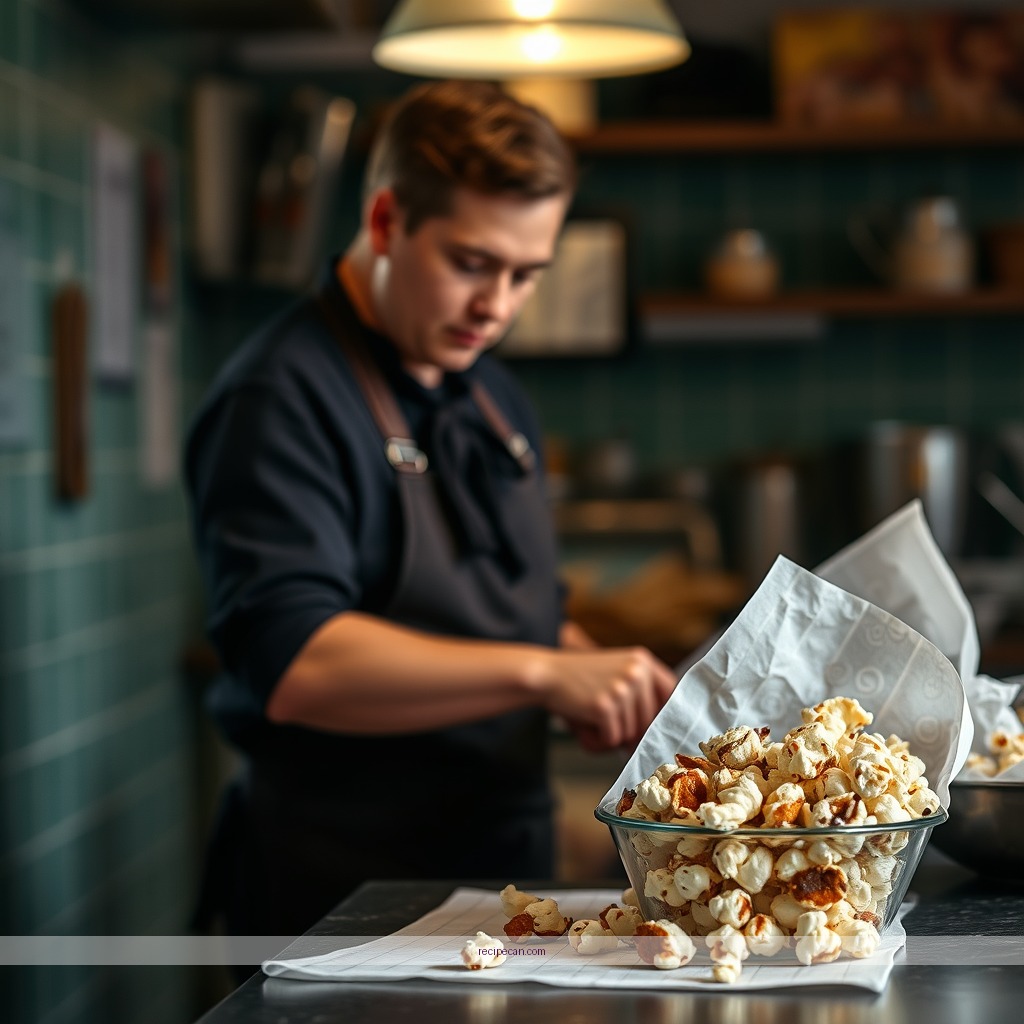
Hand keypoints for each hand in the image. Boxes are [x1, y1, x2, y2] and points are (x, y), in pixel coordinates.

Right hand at [535, 646, 677, 752]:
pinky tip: (586, 722)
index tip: (657, 727)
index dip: (665, 713)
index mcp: (642, 660)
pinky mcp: (605, 706)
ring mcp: (621, 689)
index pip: (670, 692)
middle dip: (632, 731)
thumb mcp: (617, 672)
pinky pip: (612, 739)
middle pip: (650, 720)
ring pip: (631, 732)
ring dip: (613, 735)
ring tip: (593, 718)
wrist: (546, 674)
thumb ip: (642, 693)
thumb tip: (662, 733)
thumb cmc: (582, 679)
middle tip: (611, 727)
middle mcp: (636, 672)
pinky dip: (598, 738)